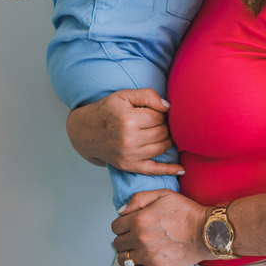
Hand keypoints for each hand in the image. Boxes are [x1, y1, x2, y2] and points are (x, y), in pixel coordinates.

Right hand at [65, 89, 183, 175]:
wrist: (84, 131)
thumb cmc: (106, 110)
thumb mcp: (124, 95)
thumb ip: (148, 95)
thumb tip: (168, 107)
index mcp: (128, 119)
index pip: (159, 116)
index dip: (162, 112)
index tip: (157, 110)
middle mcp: (128, 139)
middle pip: (162, 132)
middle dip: (165, 125)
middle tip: (159, 121)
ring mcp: (128, 155)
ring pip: (162, 147)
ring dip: (167, 139)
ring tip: (162, 132)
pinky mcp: (128, 166)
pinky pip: (153, 170)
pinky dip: (169, 170)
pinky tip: (181, 170)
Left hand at [112, 190, 212, 265]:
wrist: (205, 230)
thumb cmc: (187, 212)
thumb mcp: (163, 194)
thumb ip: (138, 199)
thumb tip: (121, 211)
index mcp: (139, 219)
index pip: (116, 226)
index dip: (121, 226)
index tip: (127, 228)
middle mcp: (140, 238)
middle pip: (117, 243)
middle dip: (123, 240)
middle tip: (132, 239)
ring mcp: (147, 255)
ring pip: (123, 259)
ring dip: (125, 256)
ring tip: (133, 253)